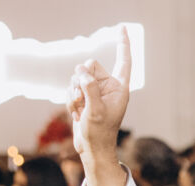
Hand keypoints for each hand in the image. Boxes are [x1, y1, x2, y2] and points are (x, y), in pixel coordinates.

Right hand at [67, 27, 131, 156]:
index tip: (122, 27)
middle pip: (90, 66)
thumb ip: (90, 88)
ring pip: (77, 78)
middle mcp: (108, 87)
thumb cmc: (99, 133)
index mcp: (119, 88)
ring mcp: (95, 92)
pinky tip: (77, 114)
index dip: (123, 43)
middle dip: (81, 80)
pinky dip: (71, 101)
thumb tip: (82, 70)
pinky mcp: (84, 98)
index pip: (123, 61)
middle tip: (82, 100)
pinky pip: (71, 89)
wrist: (91, 149)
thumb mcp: (95, 110)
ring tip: (81, 111)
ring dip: (74, 94)